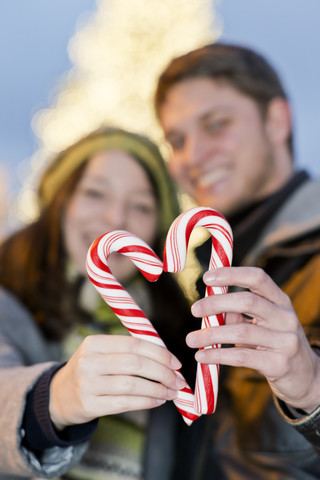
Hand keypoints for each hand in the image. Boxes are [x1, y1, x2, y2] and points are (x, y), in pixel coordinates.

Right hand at [49, 335, 185, 429]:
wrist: (59, 395)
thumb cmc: (91, 370)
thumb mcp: (101, 353)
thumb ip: (129, 351)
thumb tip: (166, 357)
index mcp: (94, 343)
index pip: (134, 344)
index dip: (159, 353)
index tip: (176, 363)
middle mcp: (88, 362)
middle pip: (135, 364)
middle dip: (162, 372)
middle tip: (177, 380)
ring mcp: (87, 384)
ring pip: (132, 385)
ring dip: (157, 389)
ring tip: (171, 392)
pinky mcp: (89, 405)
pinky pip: (125, 404)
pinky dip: (146, 402)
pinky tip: (157, 400)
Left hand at [187, 266, 319, 412]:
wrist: (305, 377)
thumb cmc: (275, 344)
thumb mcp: (263, 323)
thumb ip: (238, 313)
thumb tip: (209, 305)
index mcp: (280, 301)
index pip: (257, 277)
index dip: (231, 274)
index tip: (206, 278)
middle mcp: (286, 317)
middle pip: (248, 301)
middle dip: (216, 303)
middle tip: (194, 310)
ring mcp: (285, 341)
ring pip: (242, 332)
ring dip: (211, 335)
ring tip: (191, 339)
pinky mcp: (279, 364)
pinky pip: (242, 357)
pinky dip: (218, 355)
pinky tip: (202, 357)